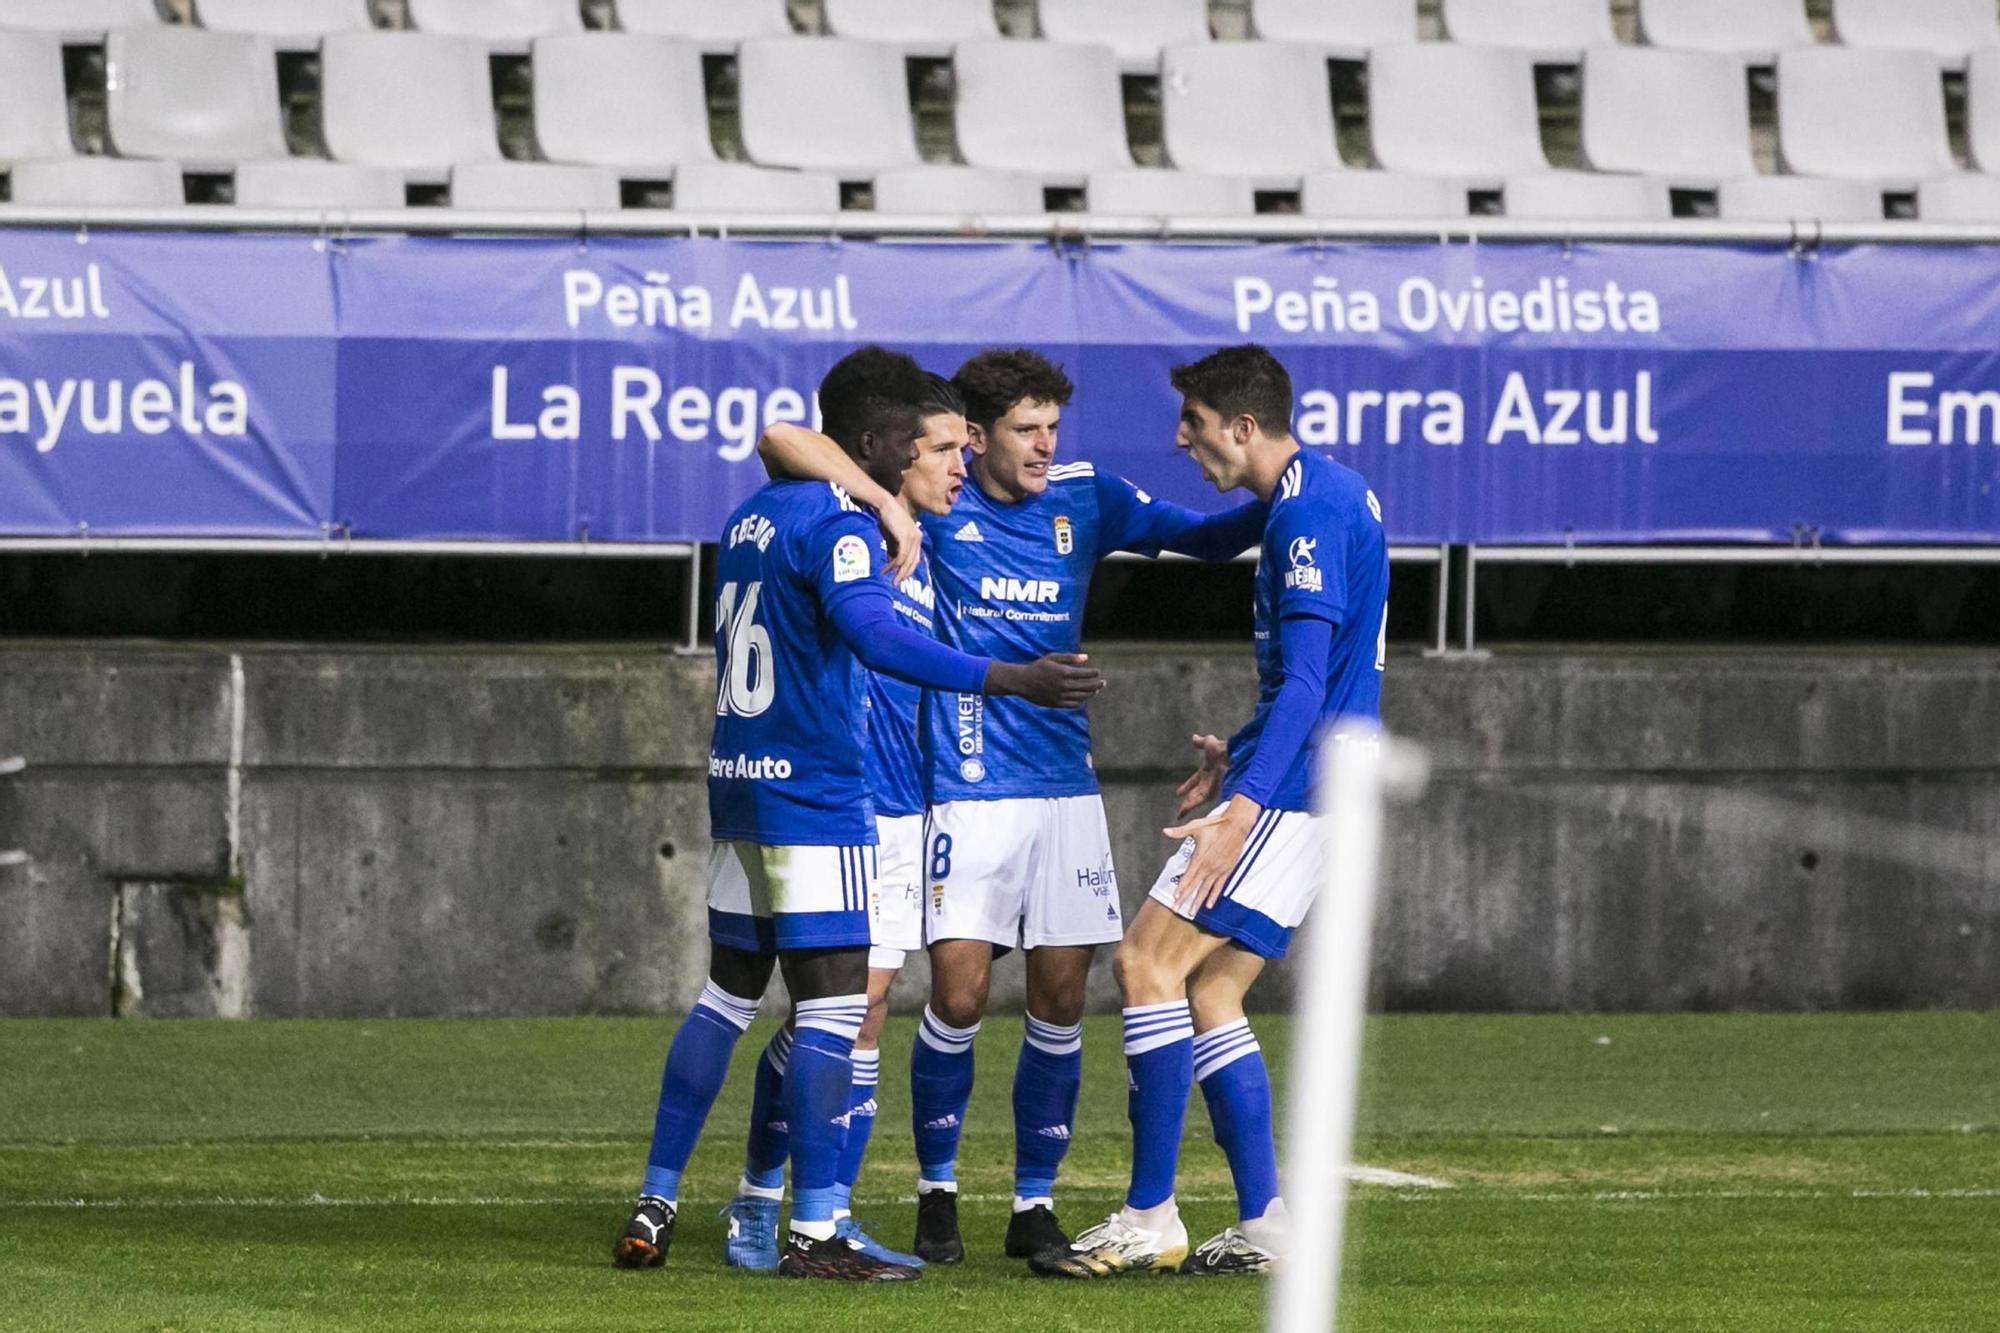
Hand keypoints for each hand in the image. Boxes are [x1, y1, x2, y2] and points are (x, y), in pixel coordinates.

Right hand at [875, 503, 921, 583]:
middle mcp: (918, 538)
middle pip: (913, 562)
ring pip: (907, 561)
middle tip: (896, 583)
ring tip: (891, 579)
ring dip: (898, 572)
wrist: (885, 505)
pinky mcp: (906, 537)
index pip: (915, 558)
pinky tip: (887, 568)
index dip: (908, 570)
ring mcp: (913, 537)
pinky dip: (894, 564)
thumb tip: (892, 564)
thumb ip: (893, 550)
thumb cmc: (887, 519)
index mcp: (917, 537)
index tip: (900, 578)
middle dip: (904, 574)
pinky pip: (902, 556)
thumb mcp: (891, 537)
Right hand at [988, 652, 1104, 708]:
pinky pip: (1073, 704)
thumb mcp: (1052, 657)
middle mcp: (1064, 685)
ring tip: (1096, 690)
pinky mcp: (1057, 703)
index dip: (1093, 673)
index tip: (1097, 672)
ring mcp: (1061, 696)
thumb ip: (1070, 658)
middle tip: (1103, 682)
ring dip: (1091, 693)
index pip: (1085, 674)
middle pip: (1086, 686)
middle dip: (1097, 684)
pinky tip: (1084, 697)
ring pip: (1082, 696)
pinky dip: (1081, 701)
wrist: (1023, 682)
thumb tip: (1087, 657)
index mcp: (1064, 672)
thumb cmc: (1038, 667)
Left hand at [1162, 795, 1259, 913]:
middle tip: (1176, 909)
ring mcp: (1218, 870)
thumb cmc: (1215, 825)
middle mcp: (1208, 866)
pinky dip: (1213, 896)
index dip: (1181, 887)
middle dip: (1185, 898)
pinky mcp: (1227, 870)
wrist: (1236, 825)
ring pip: (1206, 889)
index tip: (1175, 897)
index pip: (1188, 876)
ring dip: (1198, 901)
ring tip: (1192, 912)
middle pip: (1195, 886)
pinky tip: (1209, 905)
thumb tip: (1165, 831)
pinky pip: (1219, 886)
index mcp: (1200, 857)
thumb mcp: (1195, 826)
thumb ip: (1180, 832)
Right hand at [1174, 733, 1229, 817]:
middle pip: (1195, 793)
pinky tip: (1186, 810)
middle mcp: (1209, 780)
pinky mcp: (1213, 790)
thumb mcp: (1209, 743)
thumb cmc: (1222, 748)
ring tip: (1180, 814)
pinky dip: (1193, 804)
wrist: (1233, 755)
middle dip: (1187, 802)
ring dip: (1189, 806)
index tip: (1178, 793)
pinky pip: (1201, 799)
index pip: (1194, 781)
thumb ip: (1201, 742)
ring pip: (1197, 799)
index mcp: (1207, 770)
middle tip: (1180, 812)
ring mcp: (1211, 786)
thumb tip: (1194, 737)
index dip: (1187, 786)